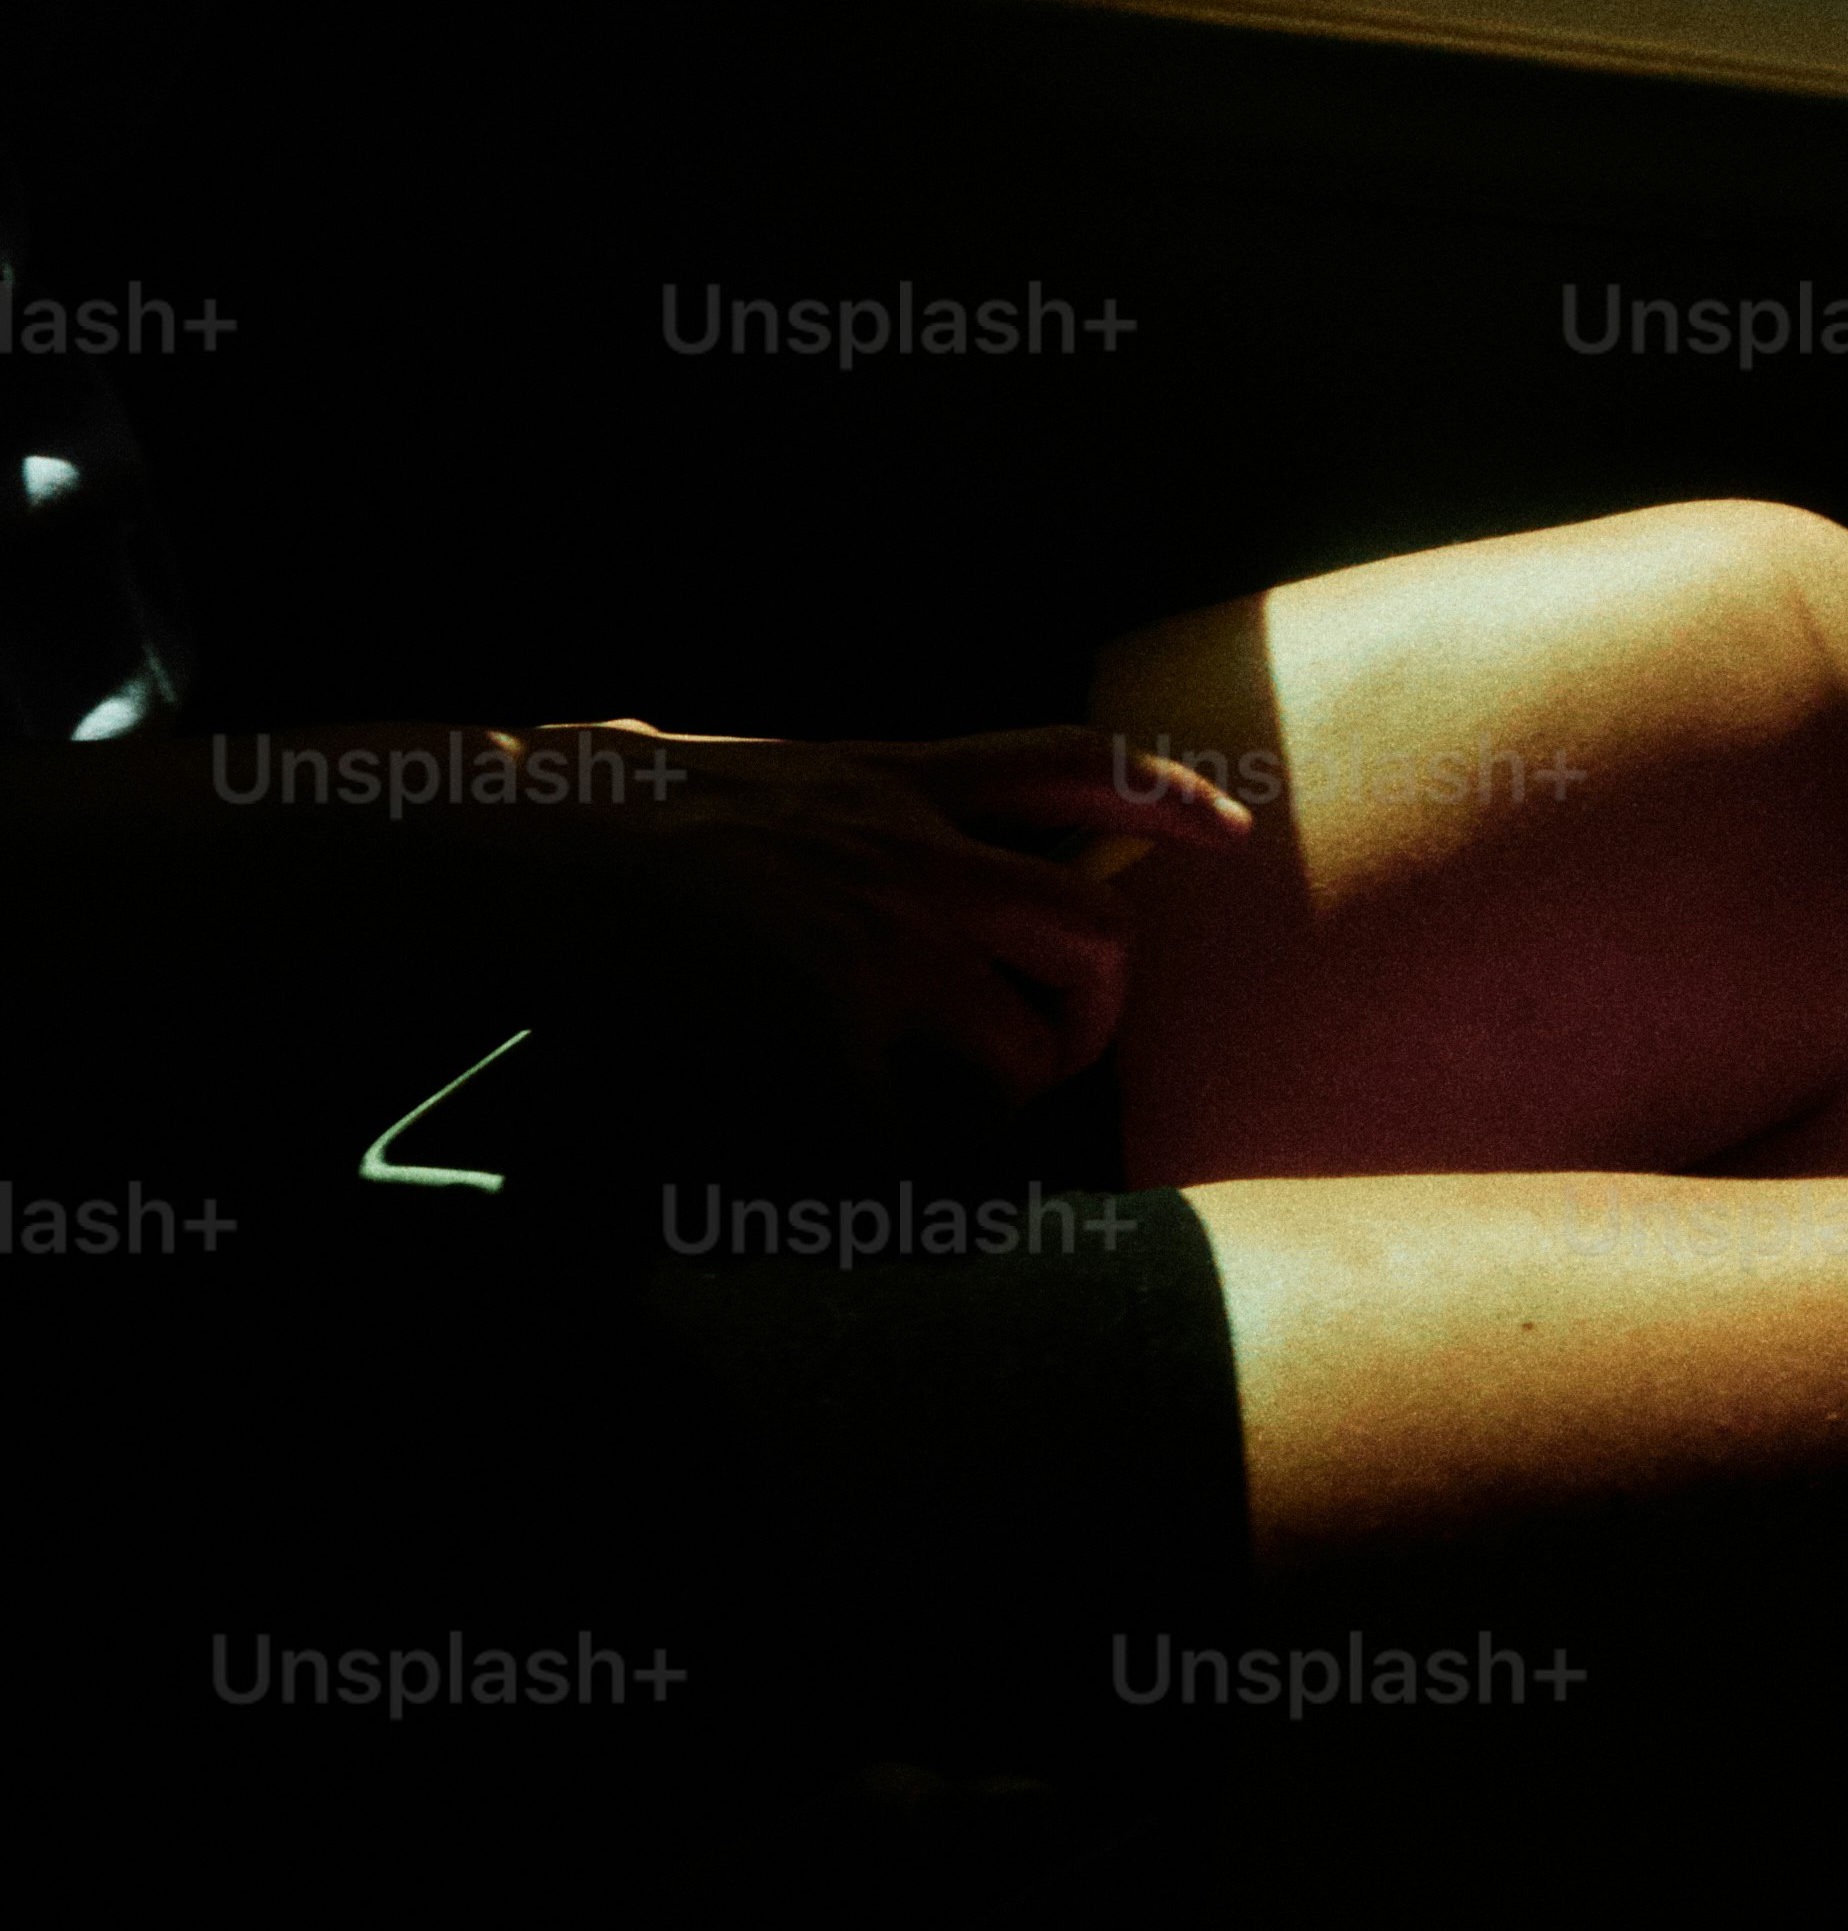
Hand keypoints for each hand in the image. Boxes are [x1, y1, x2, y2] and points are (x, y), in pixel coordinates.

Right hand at [501, 718, 1253, 1109]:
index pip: (1071, 765)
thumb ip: (838, 800)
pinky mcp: (830, 1033)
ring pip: (1022, 1052)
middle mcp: (911, 854)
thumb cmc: (612, 802)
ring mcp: (880, 945)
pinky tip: (823, 1156)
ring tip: (933, 1123)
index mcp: (891, 779)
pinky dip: (878, 1166)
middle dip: (1094, 1018)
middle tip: (1053, 1057)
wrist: (530, 839)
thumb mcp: (759, 770)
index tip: (1232, 827)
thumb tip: (850, 808)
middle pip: (1090, 938)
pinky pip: (903, 1132)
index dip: (1166, 793)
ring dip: (999, 1105)